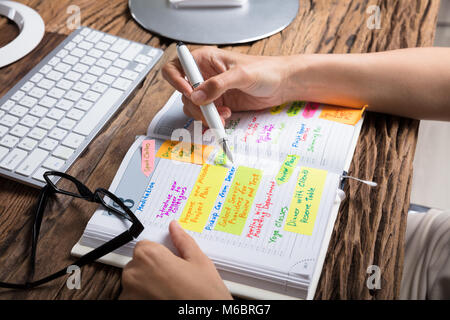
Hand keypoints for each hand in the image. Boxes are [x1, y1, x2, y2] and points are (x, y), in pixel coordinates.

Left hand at [119, 220, 232, 299]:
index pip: (144, 245)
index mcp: (149, 255)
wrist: (206, 318)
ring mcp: (129, 293)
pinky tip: (162, 298)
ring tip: (169, 290)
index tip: (169, 260)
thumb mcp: (198, 261)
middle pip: (138, 262)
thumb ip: (182, 241)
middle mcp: (134, 273)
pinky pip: (133, 296)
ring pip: (134, 281)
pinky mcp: (130, 305)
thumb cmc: (204, 294)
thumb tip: (175, 228)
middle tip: (173, 277)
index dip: (159, 252)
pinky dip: (144, 296)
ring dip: (146, 283)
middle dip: (152, 268)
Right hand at [162, 46, 290, 124]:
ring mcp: (211, 91)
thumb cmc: (266, 70)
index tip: (188, 92)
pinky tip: (224, 118)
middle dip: (196, 105)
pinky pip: (206, 115)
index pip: (176, 67)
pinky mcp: (219, 104)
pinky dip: (212, 120)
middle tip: (210, 110)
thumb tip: (197, 96)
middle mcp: (204, 75)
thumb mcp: (241, 74)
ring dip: (205, 115)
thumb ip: (218, 84)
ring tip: (223, 115)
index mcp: (205, 59)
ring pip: (193, 107)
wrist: (282, 84)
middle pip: (183, 93)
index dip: (176, 81)